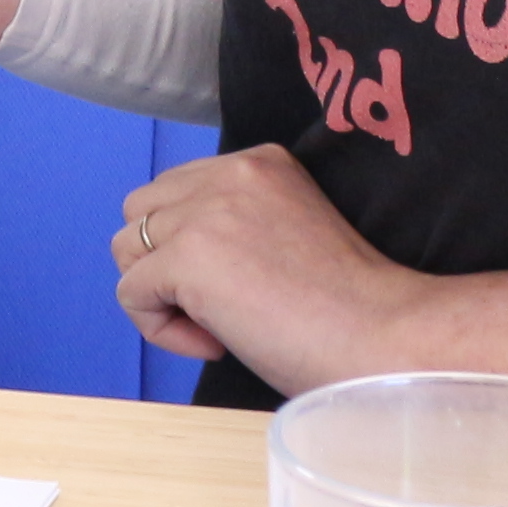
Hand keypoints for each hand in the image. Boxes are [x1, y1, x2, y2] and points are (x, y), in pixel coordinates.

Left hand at [111, 145, 432, 390]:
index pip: (179, 191)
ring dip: (159, 295)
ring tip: (216, 326)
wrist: (380, 335)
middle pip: (142, 210)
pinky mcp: (189, 258)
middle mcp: (229, 172)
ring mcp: (206, 211)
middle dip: (162, 263)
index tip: (245, 287)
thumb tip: (171, 261)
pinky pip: (131, 293)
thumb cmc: (346, 308)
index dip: (195, 247)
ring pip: (127, 249)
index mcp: (260, 162)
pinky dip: (160, 329)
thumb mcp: (285, 234)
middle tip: (218, 308)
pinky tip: (215, 344)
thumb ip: (236, 224)